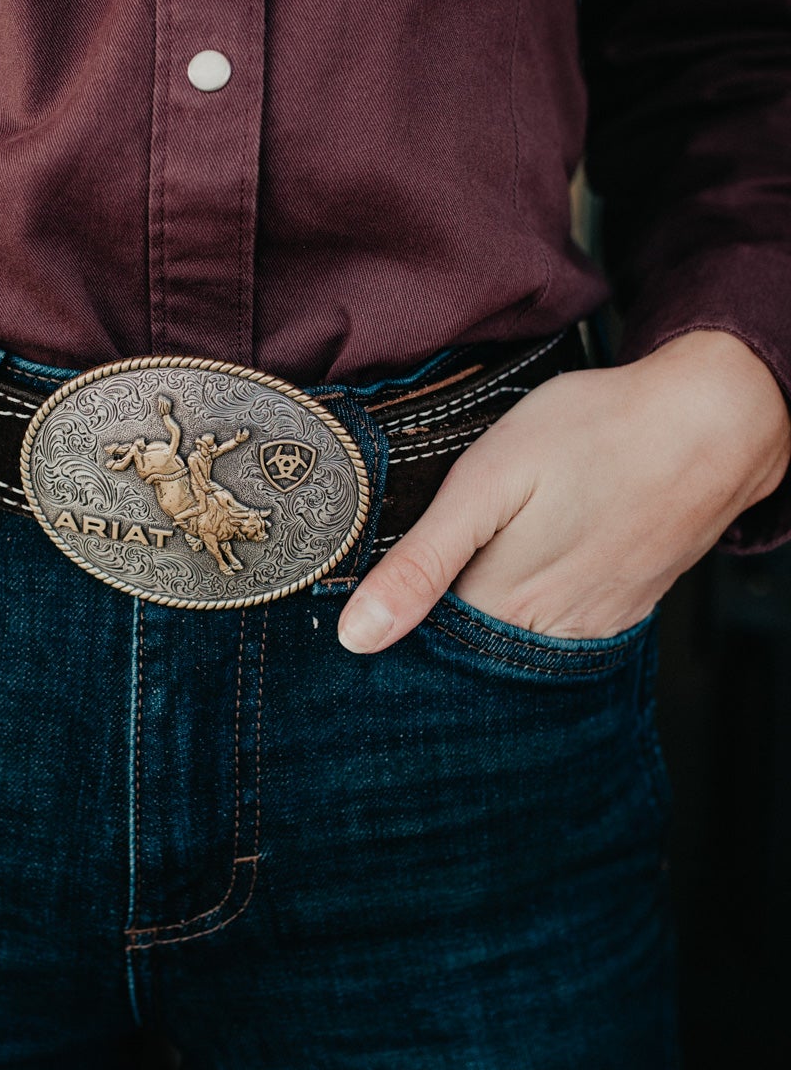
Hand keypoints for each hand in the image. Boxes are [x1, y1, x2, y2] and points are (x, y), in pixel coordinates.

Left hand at [337, 329, 790, 653]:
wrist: (710, 421)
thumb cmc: (596, 433)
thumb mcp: (487, 481)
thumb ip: (422, 562)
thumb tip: (359, 637)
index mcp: (500, 605)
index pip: (420, 643)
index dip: (394, 613)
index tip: (378, 589)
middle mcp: (546, 631)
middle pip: (468, 648)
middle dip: (439, 618)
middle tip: (440, 556)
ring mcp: (591, 624)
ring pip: (516, 641)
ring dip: (490, 612)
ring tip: (488, 552)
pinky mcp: (623, 608)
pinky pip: (562, 629)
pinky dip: (538, 606)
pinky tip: (535, 561)